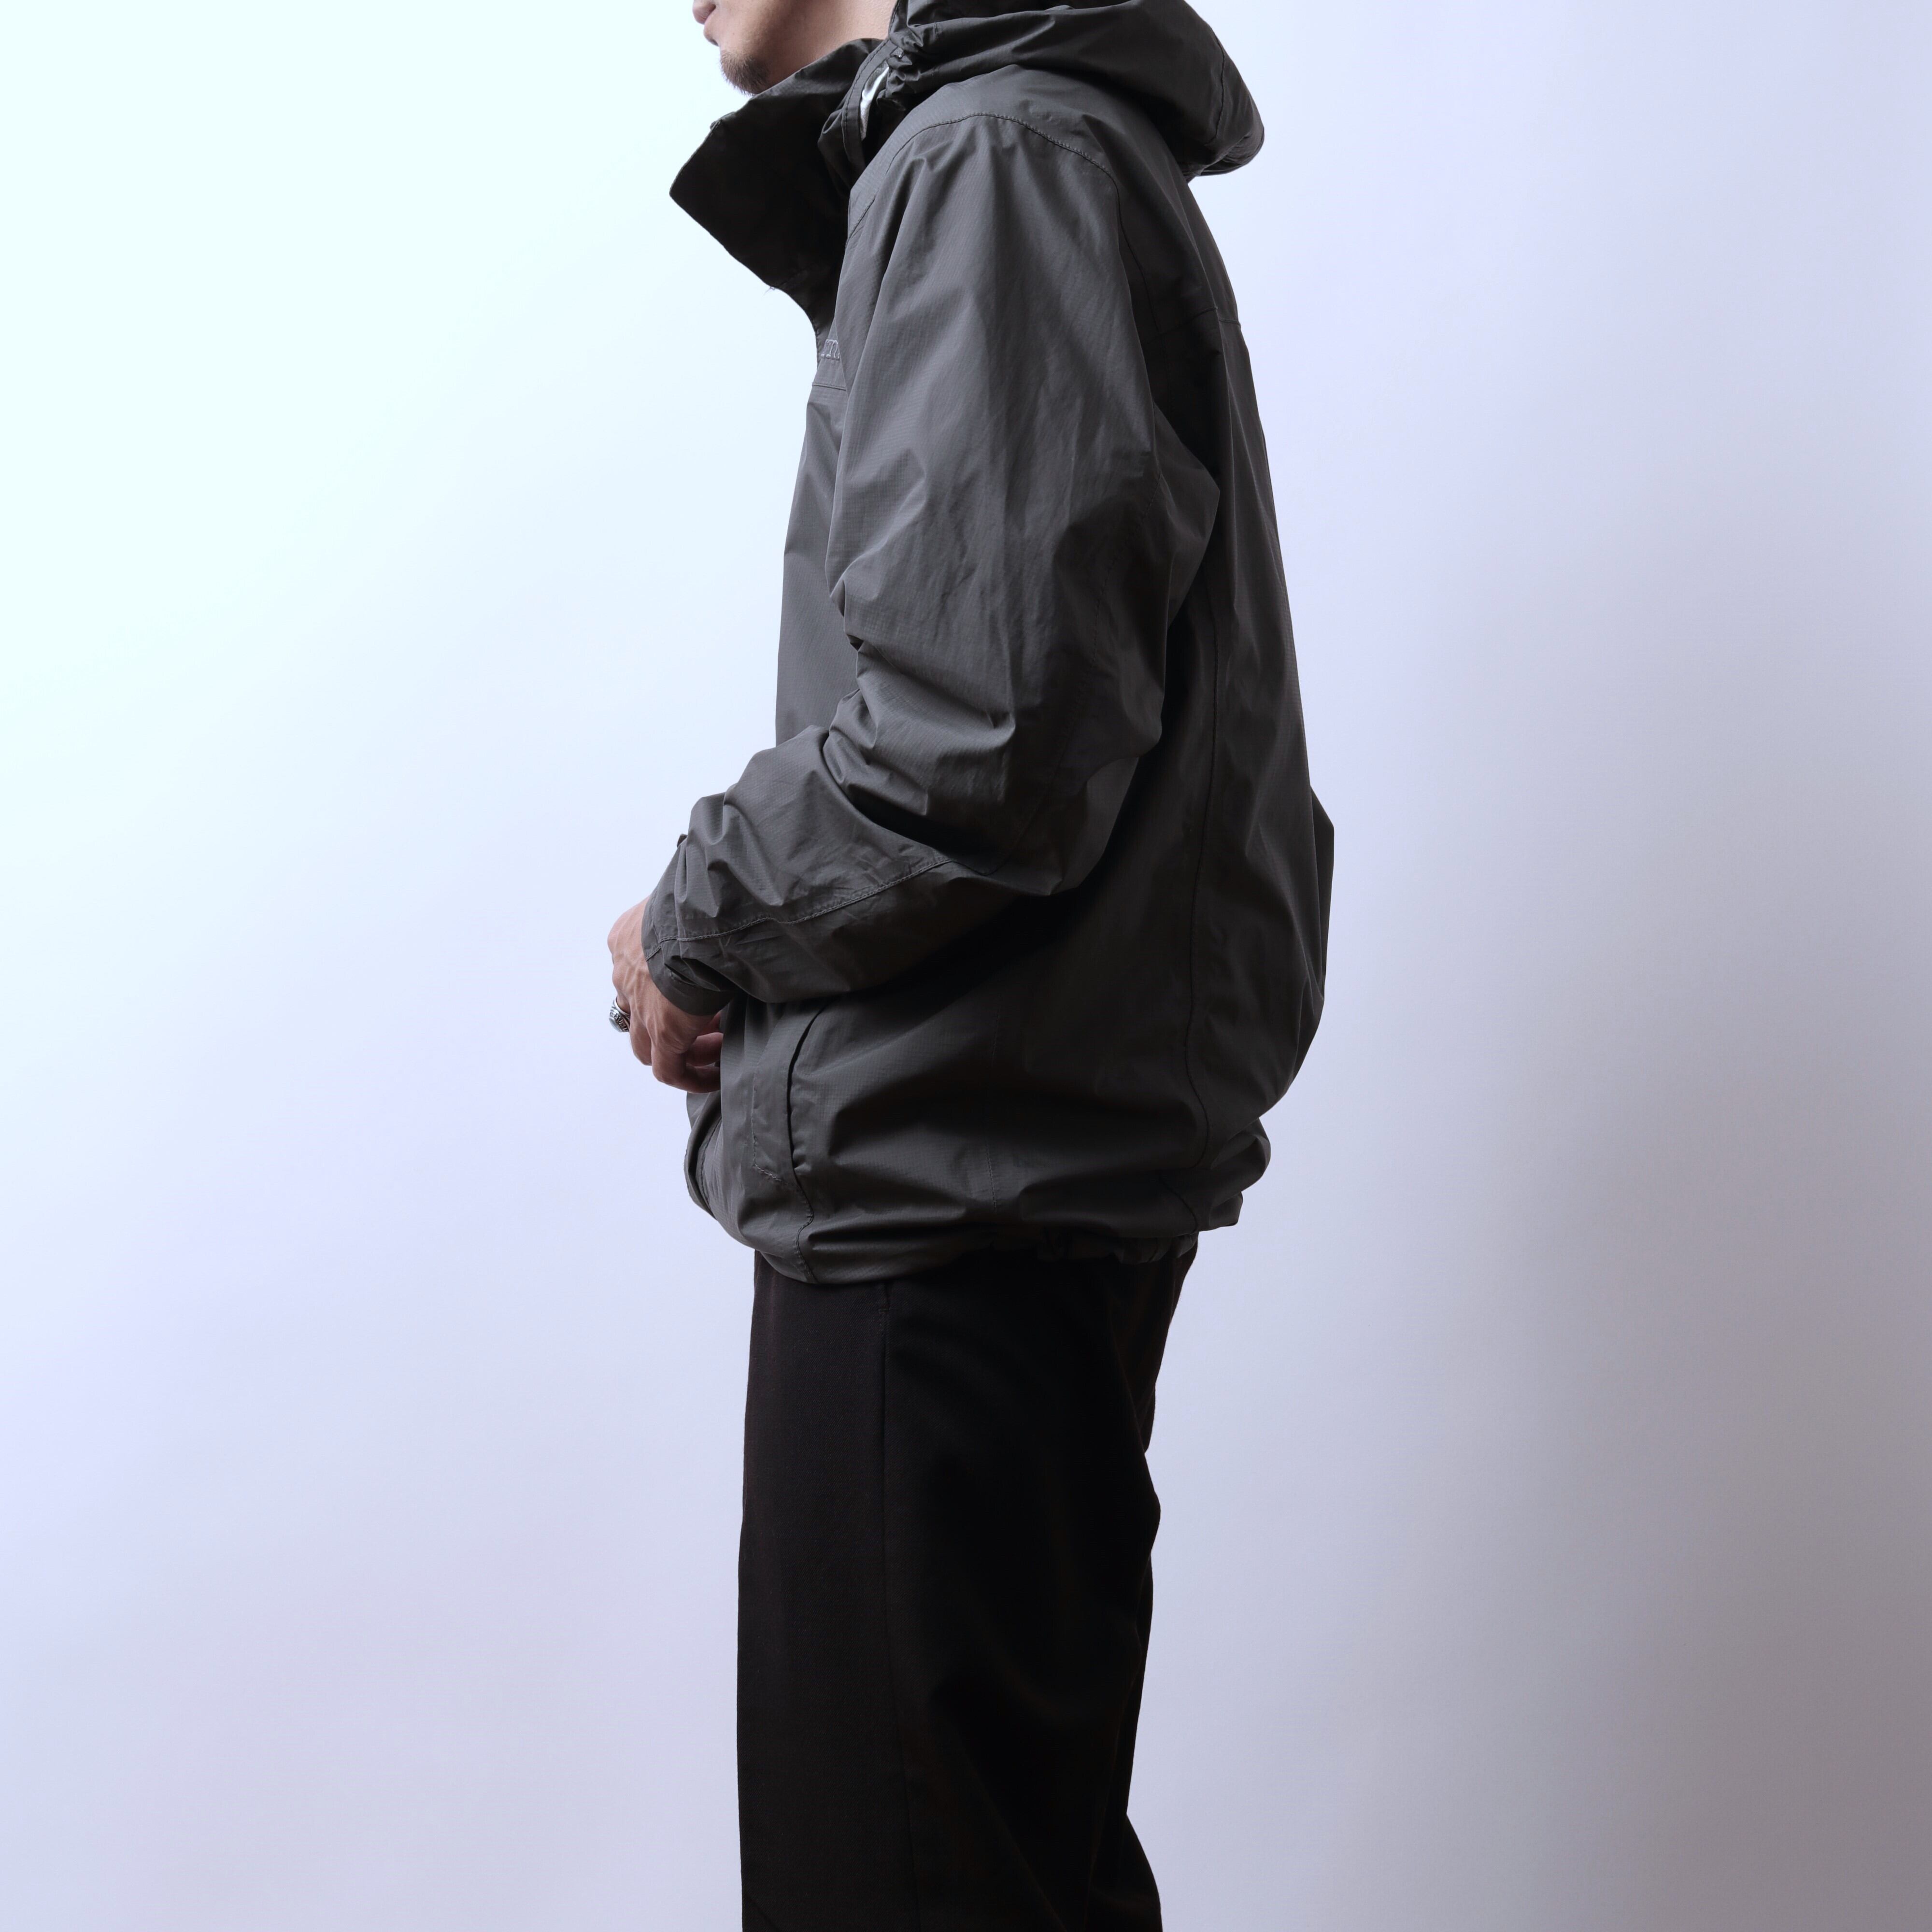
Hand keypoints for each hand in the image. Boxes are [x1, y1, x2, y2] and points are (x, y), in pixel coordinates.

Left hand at [607, 900, 724, 1091]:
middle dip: (666, 1021)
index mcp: (628, 938)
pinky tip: (714, 1078)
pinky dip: (691, 1077)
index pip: (637, 971)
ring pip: (647, 1044)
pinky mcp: (662, 1032)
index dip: (665, 988)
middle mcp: (625, 972)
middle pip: (635, 1011)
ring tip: (716, 1049)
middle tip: (705, 1022)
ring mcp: (640, 1005)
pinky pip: (669, 1070)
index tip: (695, 990)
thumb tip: (732, 920)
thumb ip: (700, 918)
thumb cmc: (705, 901)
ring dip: (680, 1049)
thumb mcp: (692, 905)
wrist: (700, 918)